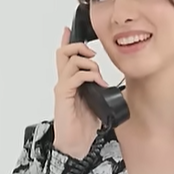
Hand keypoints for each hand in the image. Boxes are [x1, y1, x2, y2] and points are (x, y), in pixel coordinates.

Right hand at [53, 27, 105, 158]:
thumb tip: (110, 85)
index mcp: (71, 83)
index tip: (68, 29)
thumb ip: (98, 90)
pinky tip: (98, 83)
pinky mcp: (63, 96)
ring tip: (98, 75)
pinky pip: (74, 77)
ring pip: (71, 62)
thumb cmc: (84, 126)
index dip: (66, 42)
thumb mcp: (96, 103)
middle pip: (64, 53)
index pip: (65, 58)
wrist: (75, 144)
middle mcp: (64, 83)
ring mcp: (63, 88)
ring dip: (88, 64)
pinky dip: (89, 75)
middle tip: (93, 53)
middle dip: (79, 47)